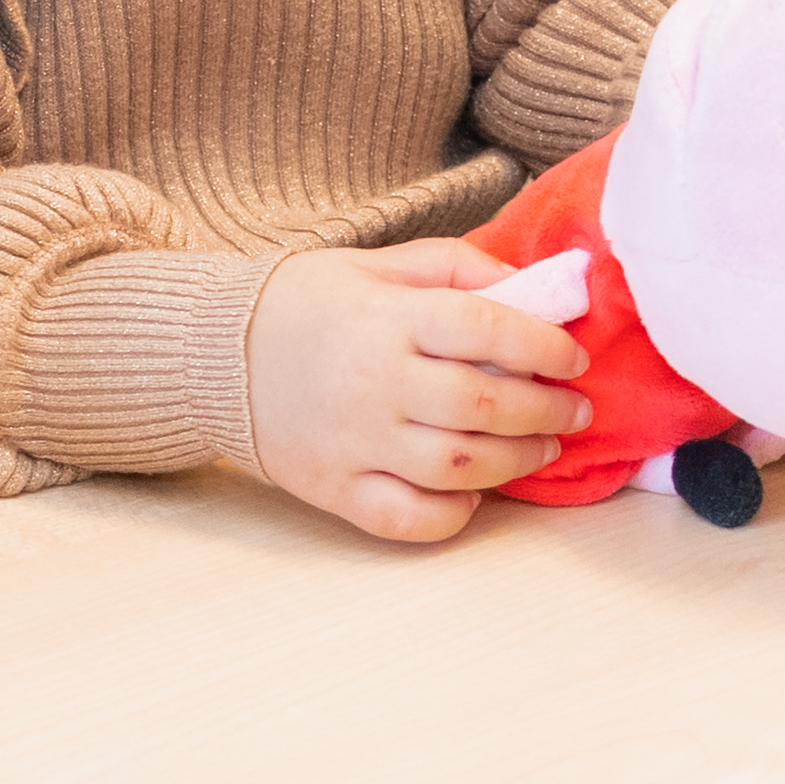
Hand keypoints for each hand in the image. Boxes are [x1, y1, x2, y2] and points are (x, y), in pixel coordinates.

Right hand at [243, 236, 588, 543]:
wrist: (212, 356)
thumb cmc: (305, 305)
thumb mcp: (377, 265)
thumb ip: (456, 269)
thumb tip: (535, 288)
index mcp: (389, 318)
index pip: (488, 330)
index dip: (545, 347)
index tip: (571, 358)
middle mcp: (374, 382)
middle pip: (485, 408)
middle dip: (546, 412)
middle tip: (572, 410)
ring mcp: (354, 441)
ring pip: (459, 467)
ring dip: (517, 463)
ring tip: (540, 449)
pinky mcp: (334, 487)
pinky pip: (408, 518)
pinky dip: (454, 514)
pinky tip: (474, 495)